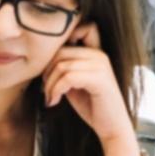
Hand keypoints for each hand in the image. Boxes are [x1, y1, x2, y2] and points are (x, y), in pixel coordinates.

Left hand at [42, 22, 134, 145]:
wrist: (112, 128)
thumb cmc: (93, 106)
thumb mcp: (74, 83)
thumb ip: (64, 67)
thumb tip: (42, 60)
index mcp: (96, 52)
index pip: (82, 27)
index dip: (64, 40)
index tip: (53, 67)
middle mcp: (100, 55)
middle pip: (61, 50)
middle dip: (47, 71)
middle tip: (45, 90)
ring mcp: (101, 65)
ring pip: (61, 65)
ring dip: (49, 84)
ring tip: (50, 98)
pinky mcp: (99, 79)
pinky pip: (67, 77)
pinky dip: (56, 90)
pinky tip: (54, 102)